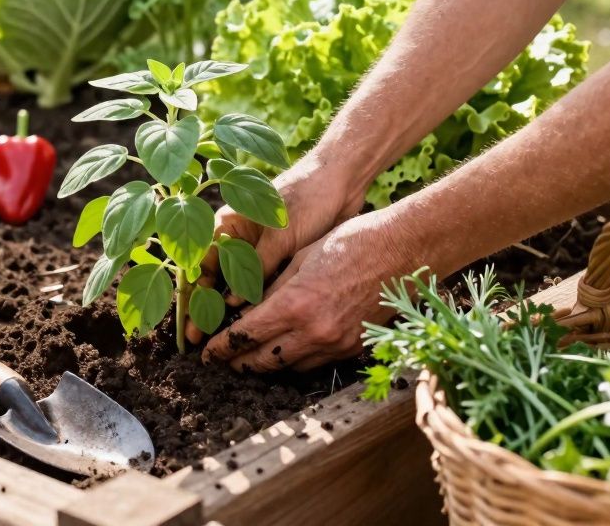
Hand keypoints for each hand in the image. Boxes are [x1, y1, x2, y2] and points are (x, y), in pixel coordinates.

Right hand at [185, 151, 361, 343]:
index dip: (190, 296)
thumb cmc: (306, 199)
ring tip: (221, 338)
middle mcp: (236, 238)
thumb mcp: (279, 237)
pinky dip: (251, 302)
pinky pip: (256, 283)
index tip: (187, 324)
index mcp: (227, 224)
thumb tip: (232, 304)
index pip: (198, 264)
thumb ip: (255, 269)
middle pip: (211, 278)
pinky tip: (249, 323)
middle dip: (204, 308)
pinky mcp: (276, 256)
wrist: (340, 181)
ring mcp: (255, 248)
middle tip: (198, 341)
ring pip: (233, 284)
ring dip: (226, 308)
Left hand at [202, 210, 414, 371]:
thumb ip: (271, 290)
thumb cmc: (350, 242)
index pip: (245, 336)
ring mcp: (336, 343)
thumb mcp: (300, 259)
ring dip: (268, 364)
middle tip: (224, 361)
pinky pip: (316, 362)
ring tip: (251, 357)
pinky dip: (297, 359)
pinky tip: (287, 349)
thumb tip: (243, 310)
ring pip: (290, 367)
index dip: (221, 348)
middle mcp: (314, 331)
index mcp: (295, 305)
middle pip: (264, 361)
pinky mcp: (354, 347)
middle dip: (239, 363)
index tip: (207, 353)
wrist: (402, 249)